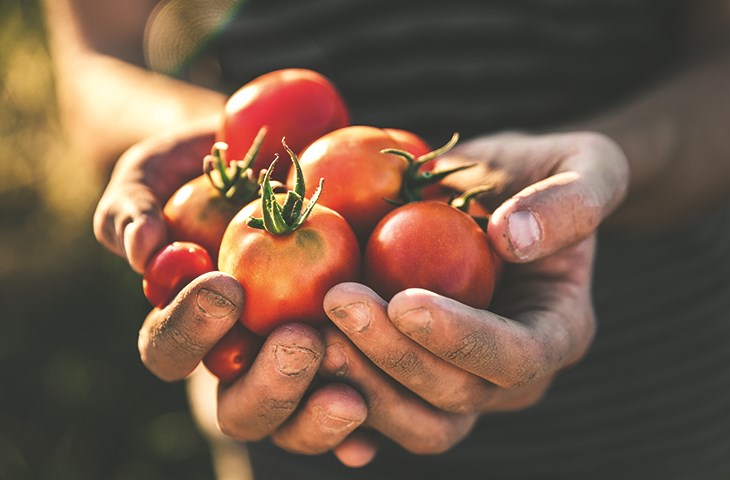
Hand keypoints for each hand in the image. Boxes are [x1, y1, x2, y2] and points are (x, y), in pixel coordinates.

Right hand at [93, 125, 375, 465]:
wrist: (277, 155)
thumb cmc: (207, 169)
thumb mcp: (159, 173)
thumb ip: (132, 207)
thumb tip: (138, 251)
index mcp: (187, 325)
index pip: (169, 350)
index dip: (191, 330)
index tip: (227, 288)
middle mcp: (239, 358)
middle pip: (238, 408)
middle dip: (268, 385)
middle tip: (299, 344)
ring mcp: (295, 367)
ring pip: (294, 424)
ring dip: (316, 415)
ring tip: (351, 393)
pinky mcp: (348, 364)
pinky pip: (355, 406)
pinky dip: (362, 427)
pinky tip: (373, 431)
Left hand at [318, 131, 627, 453]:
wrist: (497, 194)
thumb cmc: (543, 173)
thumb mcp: (585, 161)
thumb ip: (573, 198)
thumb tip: (514, 239)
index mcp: (559, 331)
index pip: (517, 358)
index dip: (461, 340)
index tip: (404, 300)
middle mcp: (513, 375)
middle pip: (457, 397)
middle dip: (393, 357)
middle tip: (336, 301)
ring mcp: (464, 385)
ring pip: (416, 421)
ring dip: (359, 383)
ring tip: (309, 329)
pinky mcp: (418, 381)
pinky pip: (380, 414)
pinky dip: (339, 401)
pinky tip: (302, 370)